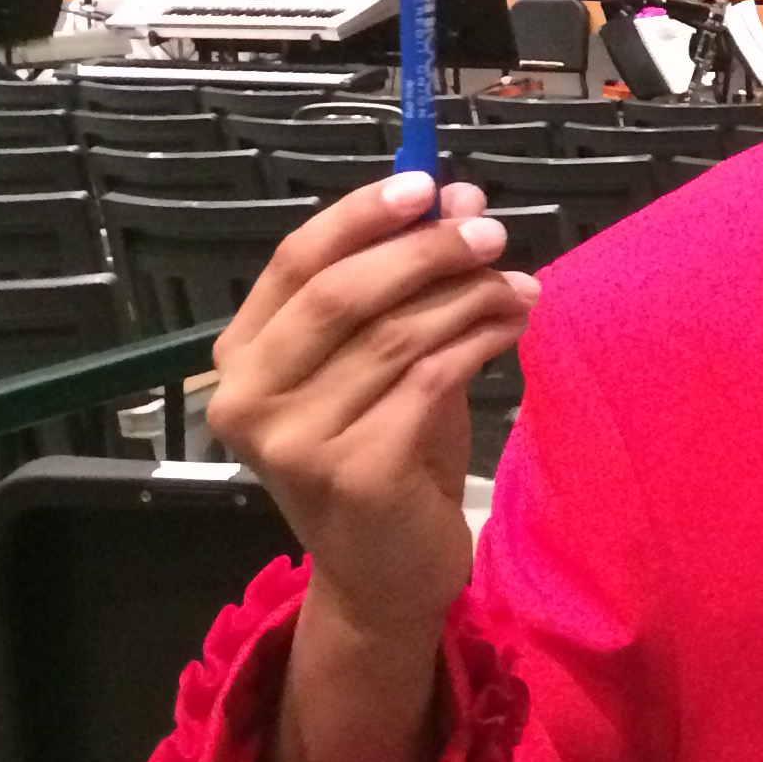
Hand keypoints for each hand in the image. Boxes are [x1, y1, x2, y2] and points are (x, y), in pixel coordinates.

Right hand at [207, 169, 538, 647]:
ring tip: (519, 285)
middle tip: (493, 233)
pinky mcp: (352, 472)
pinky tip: (512, 325)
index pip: (295, 263)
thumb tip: (459, 197)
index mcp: (243, 360)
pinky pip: (429, 379)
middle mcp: (250, 400)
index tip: (427, 184)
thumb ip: (413, 283)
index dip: (361, 216)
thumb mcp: (391, 360)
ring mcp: (294, 442)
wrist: (384, 577)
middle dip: (426, 251)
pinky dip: (479, 340)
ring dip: (469, 296)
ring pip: (396, 334)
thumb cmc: (386, 458)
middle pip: (342, 293)